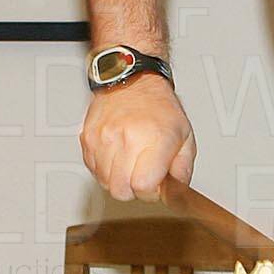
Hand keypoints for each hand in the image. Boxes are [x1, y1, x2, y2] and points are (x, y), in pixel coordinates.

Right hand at [81, 75, 195, 200]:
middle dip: (133, 190)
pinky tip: (117, 156)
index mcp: (154, 139)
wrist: (133, 80)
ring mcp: (103, 138)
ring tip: (130, 162)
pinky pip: (93, 169)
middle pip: (121, 191)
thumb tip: (176, 193)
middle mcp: (126, 138)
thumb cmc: (159, 106)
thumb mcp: (185, 136)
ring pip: (104, 183)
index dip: (151, 192)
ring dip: (118, 180)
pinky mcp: (87, 138)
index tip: (156, 183)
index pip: (143, 187)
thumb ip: (183, 169)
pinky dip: (104, 169)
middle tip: (142, 175)